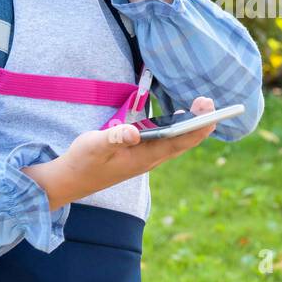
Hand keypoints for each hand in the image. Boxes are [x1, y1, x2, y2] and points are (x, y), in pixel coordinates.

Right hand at [26, 97, 218, 206]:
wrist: (72, 180)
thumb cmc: (83, 161)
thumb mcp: (94, 146)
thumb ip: (113, 138)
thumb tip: (133, 132)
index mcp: (144, 158)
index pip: (179, 142)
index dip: (197, 127)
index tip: (209, 110)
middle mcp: (151, 159)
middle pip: (184, 141)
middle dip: (199, 122)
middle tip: (208, 101)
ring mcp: (147, 157)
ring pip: (177, 141)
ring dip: (191, 125)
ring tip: (202, 105)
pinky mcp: (140, 153)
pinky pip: (167, 141)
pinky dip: (178, 127)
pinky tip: (181, 115)